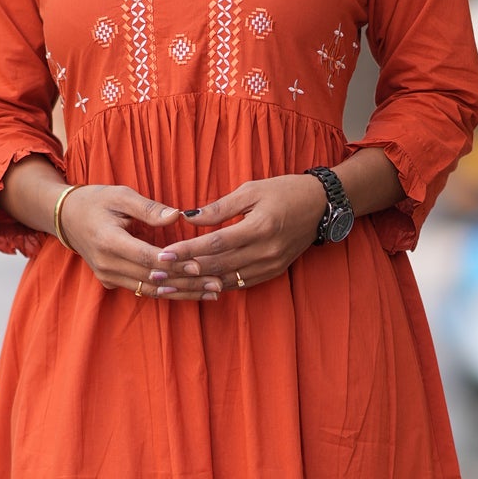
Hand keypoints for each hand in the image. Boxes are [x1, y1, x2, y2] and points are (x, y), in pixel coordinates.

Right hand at [59, 185, 220, 299]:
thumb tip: (177, 216)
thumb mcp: (121, 195)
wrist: (66, 217)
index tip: (199, 266)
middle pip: (153, 279)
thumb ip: (149, 208)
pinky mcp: (111, 281)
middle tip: (218, 284)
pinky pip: (143, 290)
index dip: (174, 263)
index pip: (147, 257)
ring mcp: (108, 276)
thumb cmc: (95, 201)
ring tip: (211, 293)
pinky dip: (168, 292)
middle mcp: (107, 264)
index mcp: (109, 241)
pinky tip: (192, 293)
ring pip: (150, 290)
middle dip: (187, 283)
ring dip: (183, 293)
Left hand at [150, 174, 327, 293]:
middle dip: (184, 272)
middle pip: (218, 266)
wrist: (321, 206)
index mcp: (260, 227)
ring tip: (169, 287)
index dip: (187, 251)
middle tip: (156, 276)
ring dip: (195, 285)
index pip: (216, 244)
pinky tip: (196, 288)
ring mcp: (271, 265)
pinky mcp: (273, 272)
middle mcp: (266, 251)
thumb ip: (219, 207)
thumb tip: (188, 218)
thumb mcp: (251, 190)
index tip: (162, 255)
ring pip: (226, 280)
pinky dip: (217, 287)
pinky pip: (241, 284)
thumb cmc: (284, 191)